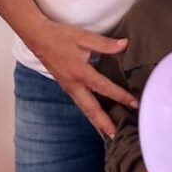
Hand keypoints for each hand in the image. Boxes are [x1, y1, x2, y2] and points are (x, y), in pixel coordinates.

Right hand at [27, 20, 137, 136]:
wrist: (36, 37)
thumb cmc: (59, 36)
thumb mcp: (83, 37)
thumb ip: (105, 44)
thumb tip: (125, 44)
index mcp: (80, 72)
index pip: (105, 88)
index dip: (121, 96)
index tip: (134, 104)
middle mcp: (74, 84)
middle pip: (91, 109)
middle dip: (104, 124)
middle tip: (116, 135)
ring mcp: (68, 87)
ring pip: (84, 109)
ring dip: (96, 121)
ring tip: (107, 132)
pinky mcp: (65, 86)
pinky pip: (80, 103)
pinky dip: (89, 112)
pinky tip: (95, 115)